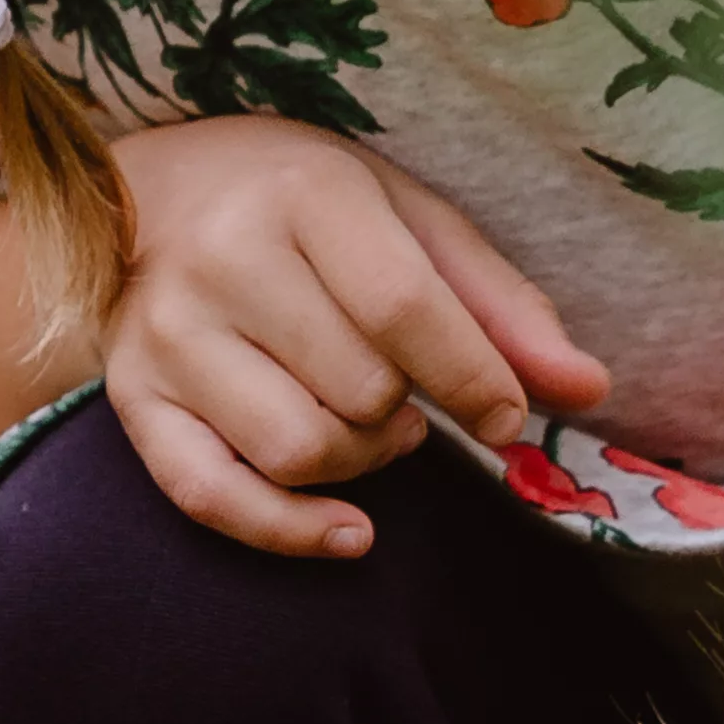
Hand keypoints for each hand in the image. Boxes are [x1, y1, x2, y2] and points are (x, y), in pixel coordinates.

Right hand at [102, 117, 609, 558]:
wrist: (157, 193)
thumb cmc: (308, 207)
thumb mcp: (411, 221)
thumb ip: (501, 306)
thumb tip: (590, 390)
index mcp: (305, 193)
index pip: (403, 307)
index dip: (473, 378)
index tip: (507, 417)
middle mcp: (223, 259)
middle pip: (359, 389)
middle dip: (407, 408)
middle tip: (406, 388)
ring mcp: (167, 333)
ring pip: (298, 450)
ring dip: (362, 460)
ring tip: (369, 420)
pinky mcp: (132, 397)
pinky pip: (212, 496)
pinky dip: (290, 530)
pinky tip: (349, 531)